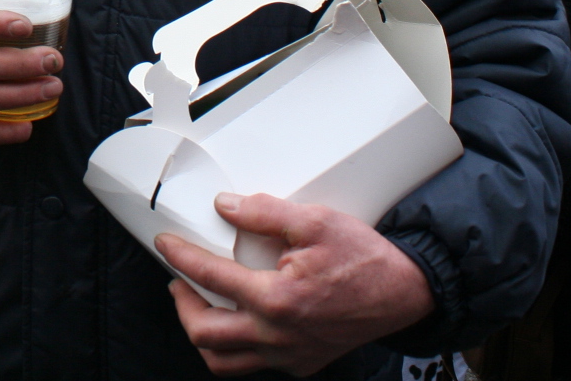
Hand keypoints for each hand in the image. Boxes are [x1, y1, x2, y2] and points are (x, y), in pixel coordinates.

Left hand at [157, 193, 434, 376]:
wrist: (405, 292)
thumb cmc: (364, 258)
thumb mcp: (315, 221)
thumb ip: (264, 213)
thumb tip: (224, 206)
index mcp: (276, 299)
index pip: (210, 277)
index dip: (181, 257)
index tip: (166, 244)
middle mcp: (277, 335)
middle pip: (205, 334)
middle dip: (182, 305)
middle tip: (178, 281)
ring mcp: (289, 355)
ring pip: (224, 361)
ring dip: (203, 333)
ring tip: (199, 305)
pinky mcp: (302, 363)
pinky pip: (255, 365)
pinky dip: (236, 347)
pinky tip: (238, 321)